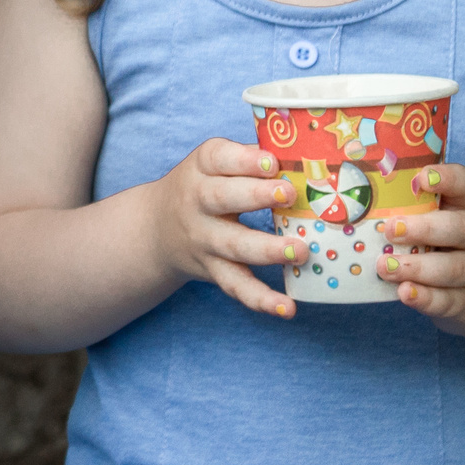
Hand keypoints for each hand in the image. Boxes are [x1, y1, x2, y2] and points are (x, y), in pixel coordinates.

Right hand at [145, 138, 299, 318]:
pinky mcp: (213, 270)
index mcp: (202, 168)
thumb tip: (307, 157)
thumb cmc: (204, 186)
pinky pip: (236, 286)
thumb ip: (252, 157)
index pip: (218, 158)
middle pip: (221, 198)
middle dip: (255, 196)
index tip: (272, 161)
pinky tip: (287, 307)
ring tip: (300, 251)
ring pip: (233, 246)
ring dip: (266, 250)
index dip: (244, 159)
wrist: (157, 228)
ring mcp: (204, 240)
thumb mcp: (214, 164)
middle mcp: (197, 202)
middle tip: (289, 194)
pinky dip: (260, 299)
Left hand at [375, 163, 464, 327]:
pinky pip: (448, 300)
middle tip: (390, 230)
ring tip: (385, 266)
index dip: (447, 178)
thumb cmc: (441, 241)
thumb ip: (404, 204)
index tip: (422, 178)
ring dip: (417, 268)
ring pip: (454, 268)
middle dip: (424, 229)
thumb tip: (351, 193)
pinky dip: (426, 298)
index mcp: (463, 207)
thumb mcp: (433, 217)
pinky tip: (404, 292)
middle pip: (460, 228)